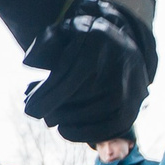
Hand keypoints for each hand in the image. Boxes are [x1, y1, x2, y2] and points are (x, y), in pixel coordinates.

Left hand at [23, 0, 157, 141]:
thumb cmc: (84, 40)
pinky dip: (88, 133)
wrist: (121, 44)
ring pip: (100, 112)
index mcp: (98, 41)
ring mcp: (133, 83)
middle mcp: (120, 61)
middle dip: (56, 109)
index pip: (71, 74)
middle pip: (85, 95)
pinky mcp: (136, 103)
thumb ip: (44, 43)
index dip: (49, 95)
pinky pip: (114, 126)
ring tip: (50, 119)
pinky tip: (65, 130)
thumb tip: (28, 63)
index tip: (30, 109)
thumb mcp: (63, 31)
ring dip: (69, 121)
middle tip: (36, 113)